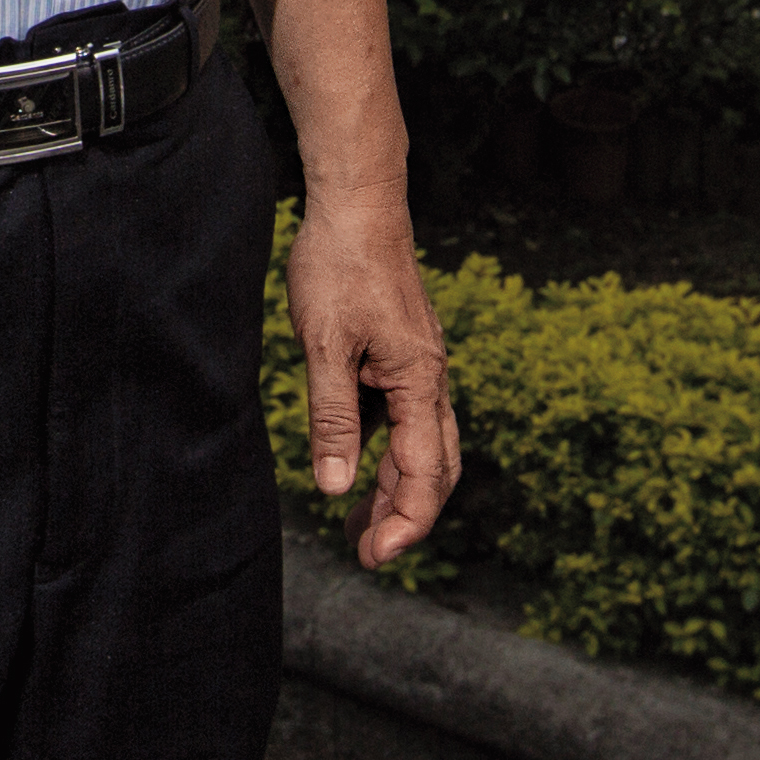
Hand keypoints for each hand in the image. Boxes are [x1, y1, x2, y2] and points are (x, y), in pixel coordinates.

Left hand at [287, 179, 461, 569]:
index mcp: (419, 380)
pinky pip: (404, 417)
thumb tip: (336, 486)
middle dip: (405, 516)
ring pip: (421, 444)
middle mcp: (430, 378)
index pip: (425, 471)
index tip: (376, 556)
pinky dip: (386, 452)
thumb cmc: (339, 266)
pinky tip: (356, 464)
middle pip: (434, 466)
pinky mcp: (403, 355)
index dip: (405, 521)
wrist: (358, 204)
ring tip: (358, 525)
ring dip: (395, 488)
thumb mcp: (324, 345)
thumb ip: (332, 417)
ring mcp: (419, 367)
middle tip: (368, 553)